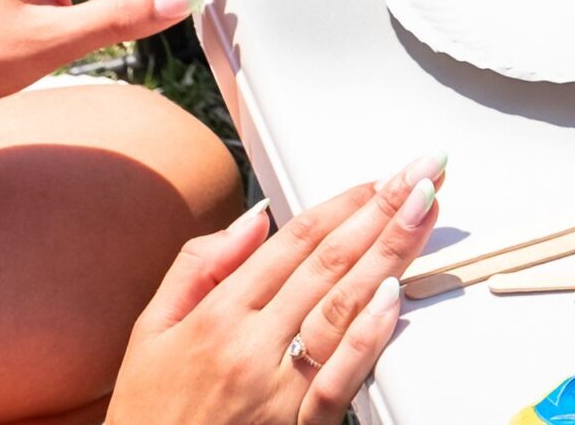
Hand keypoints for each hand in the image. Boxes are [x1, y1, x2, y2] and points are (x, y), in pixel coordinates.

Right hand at [110, 167, 440, 424]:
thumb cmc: (150, 414)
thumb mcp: (152, 330)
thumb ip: (198, 265)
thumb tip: (256, 218)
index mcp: (217, 315)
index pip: (294, 243)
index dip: (342, 205)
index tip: (379, 179)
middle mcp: (250, 347)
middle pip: (328, 264)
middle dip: (382, 212)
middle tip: (424, 173)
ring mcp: (277, 392)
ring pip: (342, 309)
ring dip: (390, 254)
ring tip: (423, 213)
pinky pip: (338, 381)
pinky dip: (367, 338)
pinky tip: (393, 298)